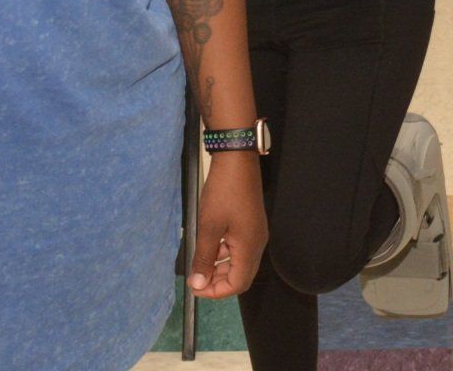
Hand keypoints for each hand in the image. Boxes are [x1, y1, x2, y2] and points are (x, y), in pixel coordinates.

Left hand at [188, 152, 266, 299]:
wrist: (237, 160)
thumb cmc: (223, 193)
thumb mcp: (209, 226)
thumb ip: (204, 257)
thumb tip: (198, 283)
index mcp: (249, 247)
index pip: (238, 284)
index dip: (216, 292)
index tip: (195, 288)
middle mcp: (257, 243)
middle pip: (241, 276)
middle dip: (218, 283)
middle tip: (196, 279)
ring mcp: (255, 233)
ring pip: (240, 262)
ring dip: (220, 268)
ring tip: (200, 264)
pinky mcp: (251, 224)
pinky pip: (240, 248)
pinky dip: (225, 254)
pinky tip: (210, 247)